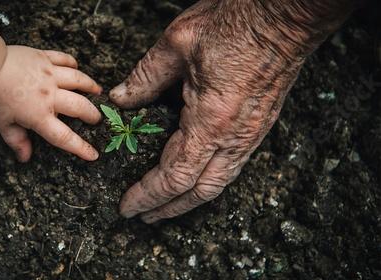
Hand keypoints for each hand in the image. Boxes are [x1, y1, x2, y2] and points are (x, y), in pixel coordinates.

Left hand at [0, 45, 101, 161]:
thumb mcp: (3, 124)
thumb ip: (17, 141)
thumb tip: (25, 158)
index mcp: (39, 115)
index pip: (64, 136)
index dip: (80, 148)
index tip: (93, 155)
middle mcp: (50, 96)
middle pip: (80, 106)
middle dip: (92, 115)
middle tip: (97, 119)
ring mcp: (50, 75)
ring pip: (78, 79)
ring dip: (90, 86)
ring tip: (97, 91)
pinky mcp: (45, 58)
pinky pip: (64, 59)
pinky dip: (72, 63)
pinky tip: (76, 67)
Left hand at [110, 0, 354, 222]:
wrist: (285, 16)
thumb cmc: (235, 24)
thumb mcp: (177, 43)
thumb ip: (145, 77)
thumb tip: (121, 98)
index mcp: (211, 121)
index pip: (174, 176)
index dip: (148, 196)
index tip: (128, 207)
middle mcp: (234, 137)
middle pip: (199, 191)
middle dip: (168, 208)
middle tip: (144, 216)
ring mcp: (251, 134)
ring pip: (219, 183)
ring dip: (190, 200)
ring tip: (167, 207)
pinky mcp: (259, 126)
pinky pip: (232, 166)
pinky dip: (209, 181)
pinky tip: (197, 179)